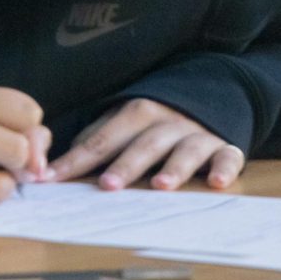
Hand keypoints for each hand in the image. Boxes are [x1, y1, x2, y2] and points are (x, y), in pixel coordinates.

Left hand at [47, 98, 245, 191]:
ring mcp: (198, 134)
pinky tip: (216, 182)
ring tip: (161, 186)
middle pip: (145, 144)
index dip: (78, 159)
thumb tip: (59, 162)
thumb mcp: (127, 120)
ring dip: (174, 167)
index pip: (103, 139)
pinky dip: (224, 168)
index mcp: (138, 113)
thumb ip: (98, 138)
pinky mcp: (224, 146)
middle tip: (108, 185)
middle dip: (126, 164)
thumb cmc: (158, 120)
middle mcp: (168, 121)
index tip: (53, 178)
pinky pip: (227, 156)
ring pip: (185, 149)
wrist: (211, 93)